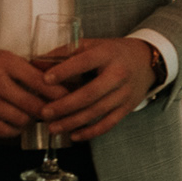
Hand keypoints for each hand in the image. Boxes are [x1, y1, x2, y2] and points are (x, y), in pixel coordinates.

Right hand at [0, 47, 61, 137]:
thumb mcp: (8, 59)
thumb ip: (31, 72)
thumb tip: (63, 85)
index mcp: (7, 63)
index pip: (41, 81)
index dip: (59, 93)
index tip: (72, 98)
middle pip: (34, 105)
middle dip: (49, 111)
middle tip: (57, 113)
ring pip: (21, 120)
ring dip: (31, 120)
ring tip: (35, 116)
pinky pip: (5, 131)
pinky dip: (15, 129)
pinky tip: (18, 122)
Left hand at [38, 37, 158, 141]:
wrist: (146, 62)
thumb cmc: (112, 53)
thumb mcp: (92, 45)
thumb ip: (65, 53)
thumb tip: (35, 62)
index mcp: (107, 54)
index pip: (85, 62)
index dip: (65, 71)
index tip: (44, 79)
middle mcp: (118, 74)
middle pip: (90, 93)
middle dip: (65, 105)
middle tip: (45, 112)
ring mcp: (125, 93)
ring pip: (97, 111)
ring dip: (73, 122)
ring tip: (53, 128)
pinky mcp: (128, 107)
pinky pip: (109, 123)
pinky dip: (91, 132)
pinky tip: (74, 135)